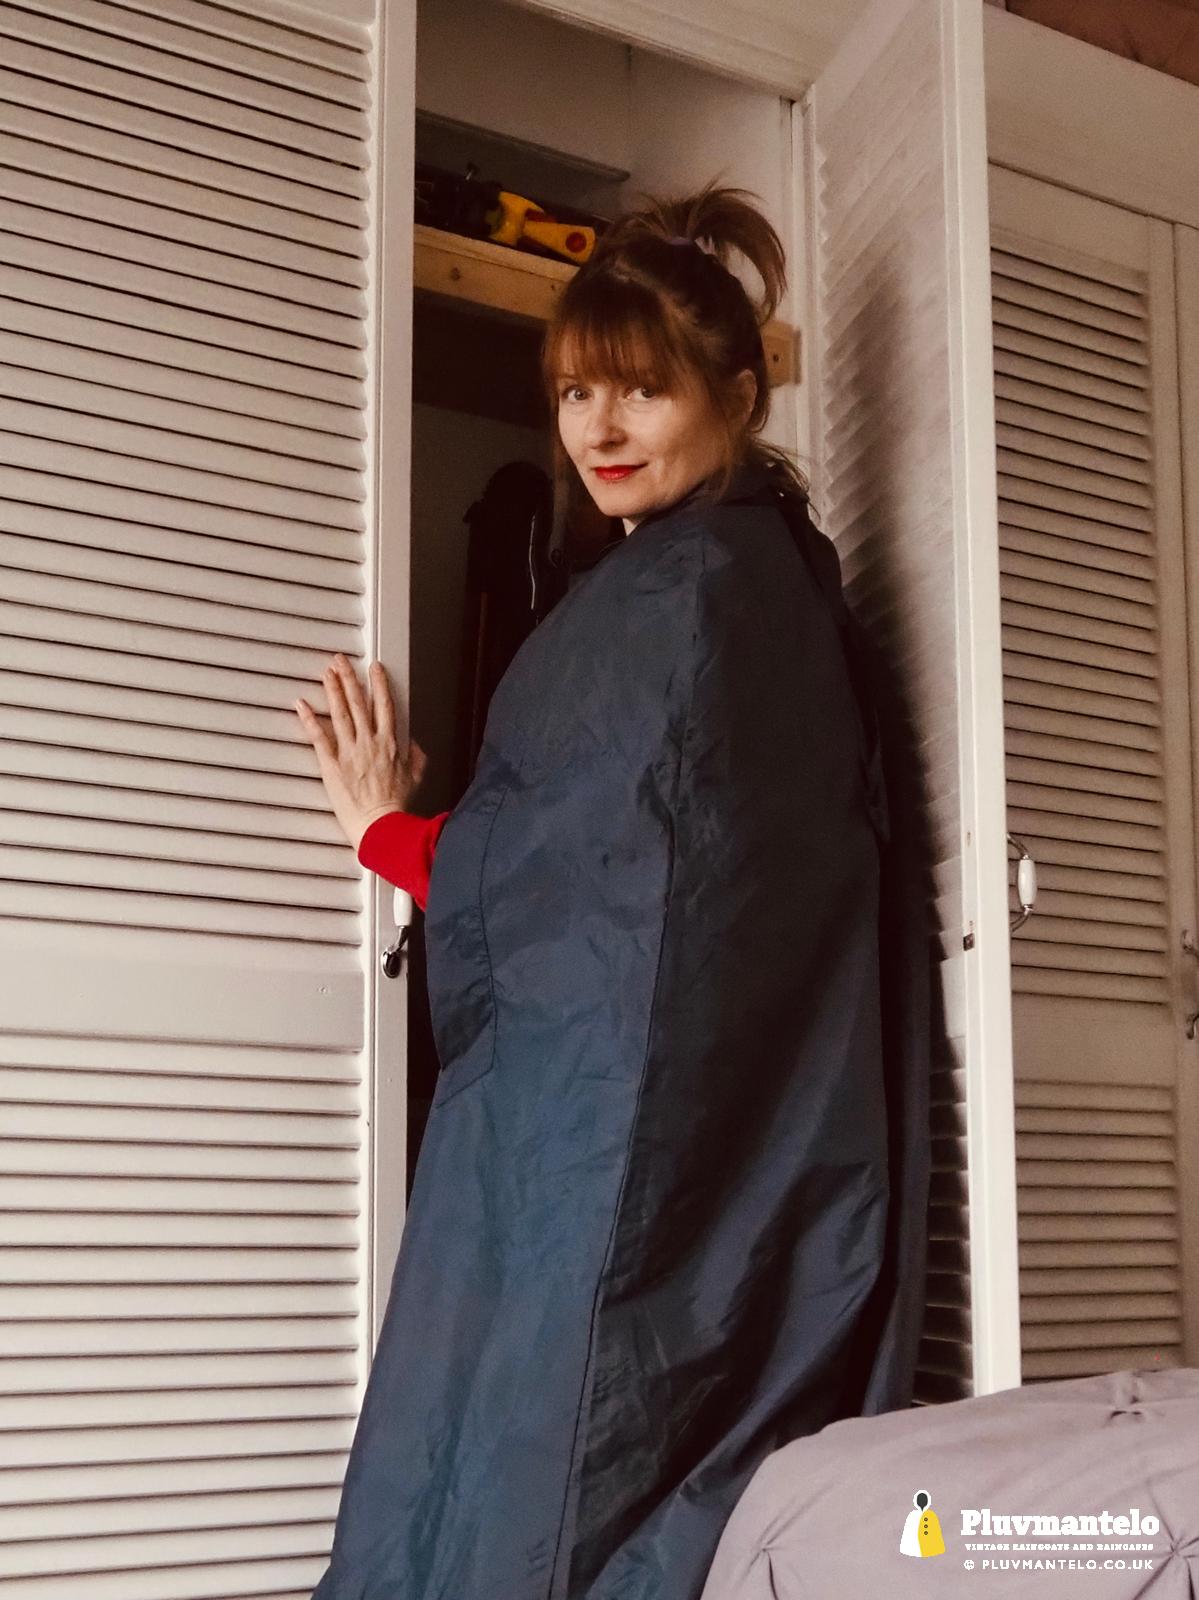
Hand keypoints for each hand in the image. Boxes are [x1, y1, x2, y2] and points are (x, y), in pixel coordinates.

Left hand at [294, 655, 427, 849]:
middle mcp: (369, 742)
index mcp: (390, 743)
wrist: (382, 825)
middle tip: (340, 660)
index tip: (375, 669)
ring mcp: (349, 751)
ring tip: (326, 673)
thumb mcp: (415, 777)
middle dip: (349, 678)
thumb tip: (413, 745)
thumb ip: (415, 757)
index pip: (384, 705)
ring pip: (339, 713)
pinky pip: (319, 737)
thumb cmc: (397, 806)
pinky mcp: (332, 764)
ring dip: (332, 690)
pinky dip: (309, 720)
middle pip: (358, 702)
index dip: (379, 684)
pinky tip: (302, 705)